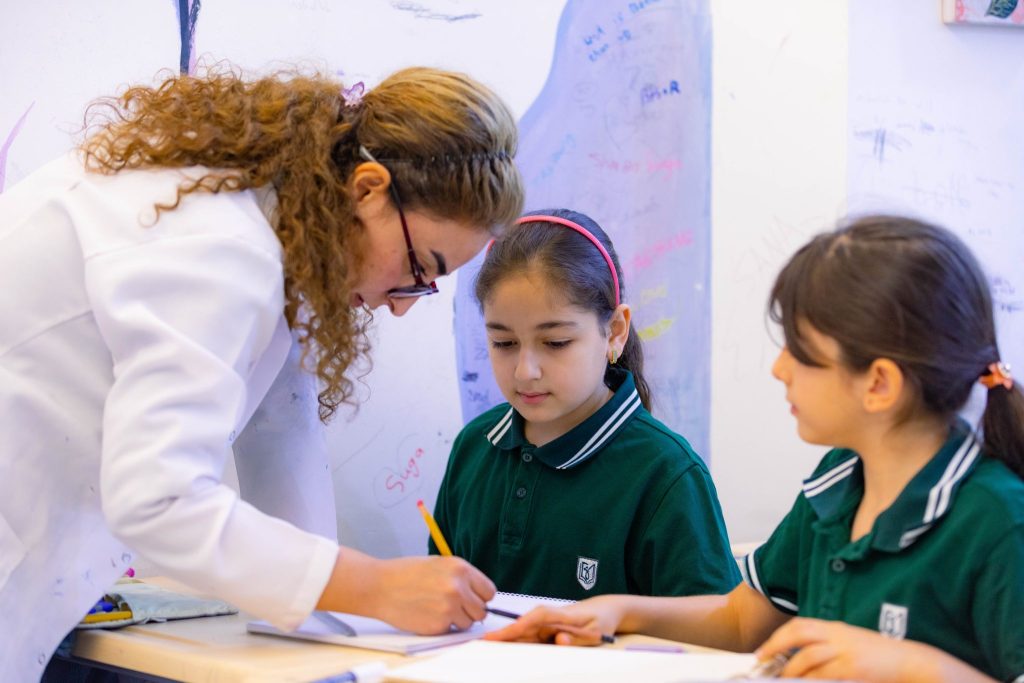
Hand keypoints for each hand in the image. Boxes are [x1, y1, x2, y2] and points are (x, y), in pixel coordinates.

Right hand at [369, 555, 495, 633]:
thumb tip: (479, 594)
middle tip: (453, 606)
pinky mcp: (438, 625)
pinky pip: (451, 631)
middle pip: (482, 610)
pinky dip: (442, 626)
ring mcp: (449, 607)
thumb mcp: (439, 564)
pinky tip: (427, 614)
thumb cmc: (405, 574)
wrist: (380, 586)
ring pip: (468, 623)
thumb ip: (461, 577)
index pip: (489, 591)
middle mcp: (458, 588)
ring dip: (457, 620)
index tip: (473, 599)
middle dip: (470, 610)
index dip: (480, 597)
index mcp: (461, 569)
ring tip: (437, 608)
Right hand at [485, 595, 626, 645]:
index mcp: (560, 614)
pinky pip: (531, 638)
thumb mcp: (595, 632)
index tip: (501, 634)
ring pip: (524, 633)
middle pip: (524, 627)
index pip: (535, 618)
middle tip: (484, 642)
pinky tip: (506, 647)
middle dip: (504, 634)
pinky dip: (518, 642)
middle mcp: (550, 617)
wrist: (605, 611)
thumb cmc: (600, 620)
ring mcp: (547, 624)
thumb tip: (558, 639)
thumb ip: (577, 638)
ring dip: (508, 639)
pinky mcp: (547, 631)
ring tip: (488, 646)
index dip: (517, 626)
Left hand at [757, 618, 988, 682]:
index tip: (763, 651)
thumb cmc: (880, 657)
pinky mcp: (853, 669)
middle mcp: (838, 636)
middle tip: (763, 662)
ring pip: (807, 657)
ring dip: (791, 670)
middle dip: (775, 647)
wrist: (912, 663)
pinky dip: (811, 681)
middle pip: (798, 635)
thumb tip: (799, 661)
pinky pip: (824, 676)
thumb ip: (828, 648)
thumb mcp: (851, 644)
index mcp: (836, 628)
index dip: (777, 637)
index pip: (799, 626)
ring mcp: (846, 652)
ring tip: (783, 679)